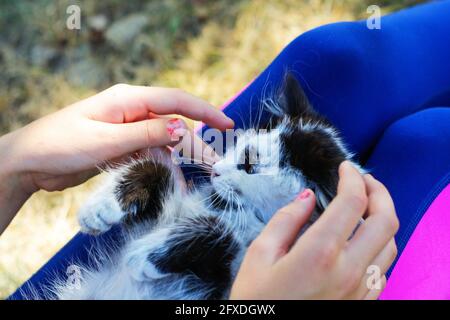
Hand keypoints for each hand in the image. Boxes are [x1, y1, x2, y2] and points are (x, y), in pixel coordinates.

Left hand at [0, 84, 232, 232]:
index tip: (227, 125)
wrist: (30, 163)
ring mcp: (128, 129)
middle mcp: (132, 111)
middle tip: (217, 166)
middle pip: (174, 125)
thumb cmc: (61, 145)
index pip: (176, 101)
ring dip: (179, 161)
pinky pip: (150, 154)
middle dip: (196, 144)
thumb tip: (184, 129)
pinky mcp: (123, 146)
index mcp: (129, 100)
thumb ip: (147, 133)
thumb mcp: (107, 140)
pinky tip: (171, 182)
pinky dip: (162, 167)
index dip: (205, 112)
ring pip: (164, 143)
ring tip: (195, 180)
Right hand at [230, 161, 398, 299]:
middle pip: (386, 219)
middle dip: (379, 190)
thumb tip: (306, 197)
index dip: (352, 177)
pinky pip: (383, 268)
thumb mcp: (259, 256)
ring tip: (363, 208)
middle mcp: (349, 271)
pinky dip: (379, 244)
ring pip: (391, 244)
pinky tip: (360, 240)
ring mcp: (360, 290)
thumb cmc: (257, 301)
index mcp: (320, 253)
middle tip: (363, 179)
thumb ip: (285, 221)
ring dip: (382, 218)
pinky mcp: (362, 303)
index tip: (344, 167)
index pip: (353, 202)